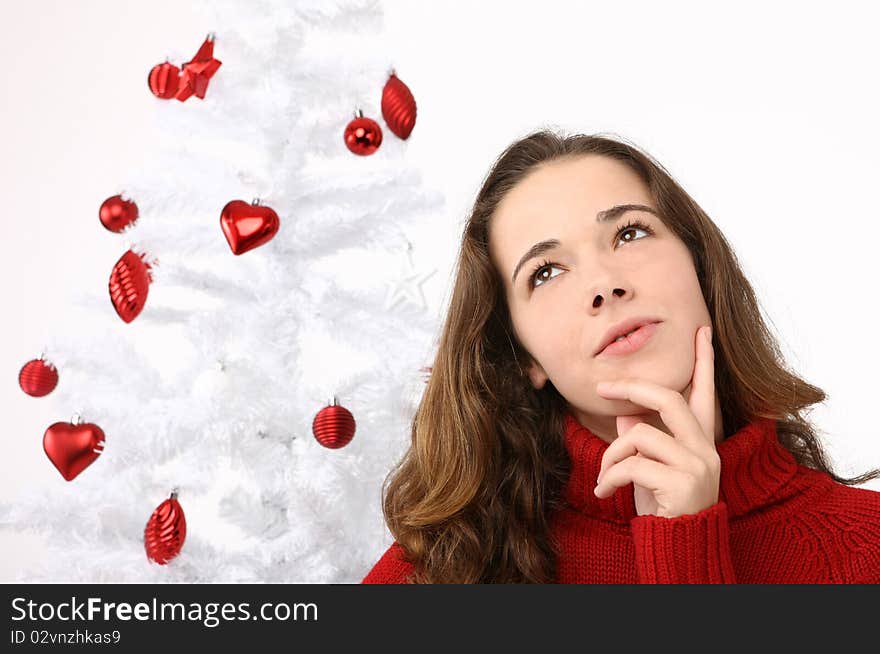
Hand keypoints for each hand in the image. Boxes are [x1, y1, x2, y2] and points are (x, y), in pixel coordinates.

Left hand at [593, 325, 719, 517]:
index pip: (704, 394)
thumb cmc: (664, 508)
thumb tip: (627, 416)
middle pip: (667, 398)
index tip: (702, 331)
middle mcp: (706, 449)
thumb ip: (644, 440)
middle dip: (630, 389)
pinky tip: (604, 492)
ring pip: (640, 435)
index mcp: (701, 442)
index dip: (703, 362)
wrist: (680, 549)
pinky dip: (610, 476)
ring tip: (604, 479)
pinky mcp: (684, 483)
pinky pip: (632, 464)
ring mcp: (698, 465)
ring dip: (611, 455)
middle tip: (602, 387)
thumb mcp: (649, 470)